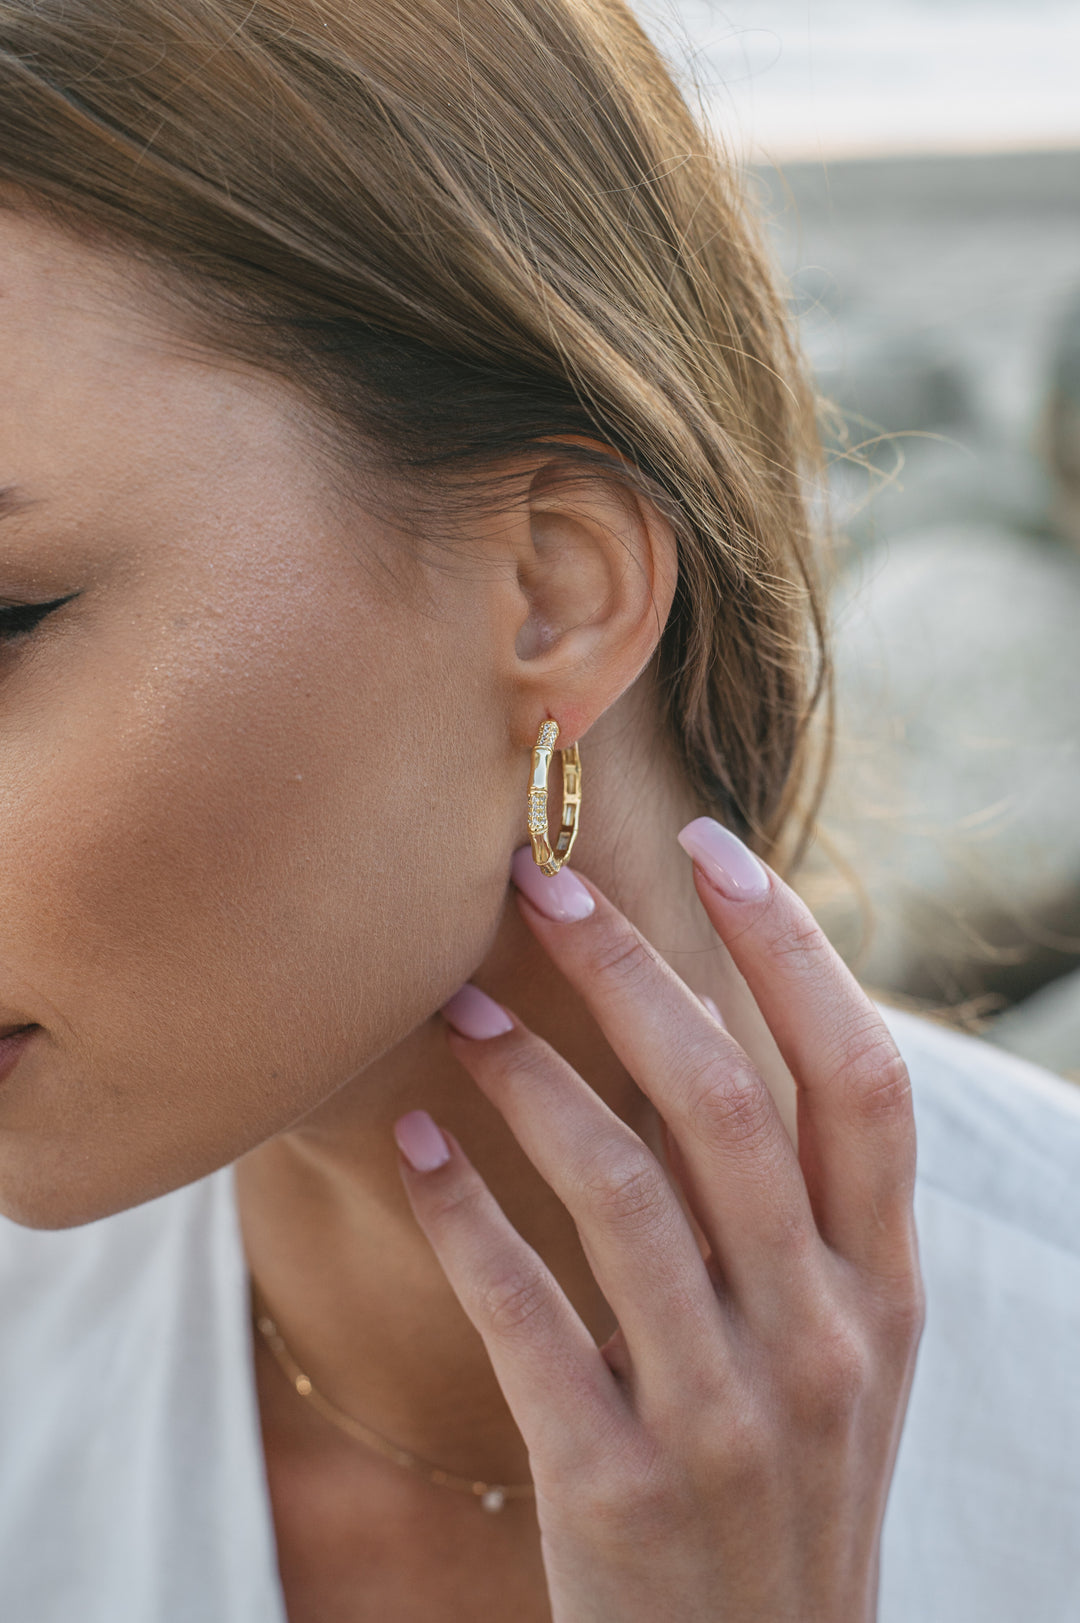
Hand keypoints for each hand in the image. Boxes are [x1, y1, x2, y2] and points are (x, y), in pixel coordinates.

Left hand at [394, 818, 924, 1622]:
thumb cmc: (784, 1488)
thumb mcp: (835, 1353)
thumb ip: (794, 1218)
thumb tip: (699, 1042)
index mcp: (883, 1289)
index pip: (860, 1079)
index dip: (794, 952)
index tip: (713, 852)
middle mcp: (820, 1337)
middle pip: (727, 1104)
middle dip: (632, 972)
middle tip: (541, 887)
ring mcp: (724, 1416)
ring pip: (622, 1191)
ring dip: (527, 1076)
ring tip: (454, 1008)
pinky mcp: (616, 1486)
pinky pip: (525, 1316)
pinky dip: (463, 1214)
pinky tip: (414, 1143)